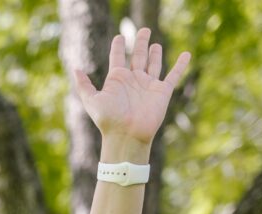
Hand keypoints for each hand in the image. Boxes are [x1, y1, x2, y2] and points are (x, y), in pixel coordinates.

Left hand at [72, 28, 189, 143]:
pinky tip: (186, 54)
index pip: (117, 57)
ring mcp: (148, 85)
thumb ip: (84, 85)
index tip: (119, 37)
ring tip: (155, 44)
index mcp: (117, 80)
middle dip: (140, 43)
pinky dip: (181, 65)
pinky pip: (173, 75)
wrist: (126, 135)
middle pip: (137, 56)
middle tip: (143, 30)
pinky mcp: (162, 92)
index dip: (118, 46)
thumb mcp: (92, 100)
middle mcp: (133, 80)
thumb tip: (75, 69)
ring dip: (154, 54)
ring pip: (153, 64)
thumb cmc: (108, 120)